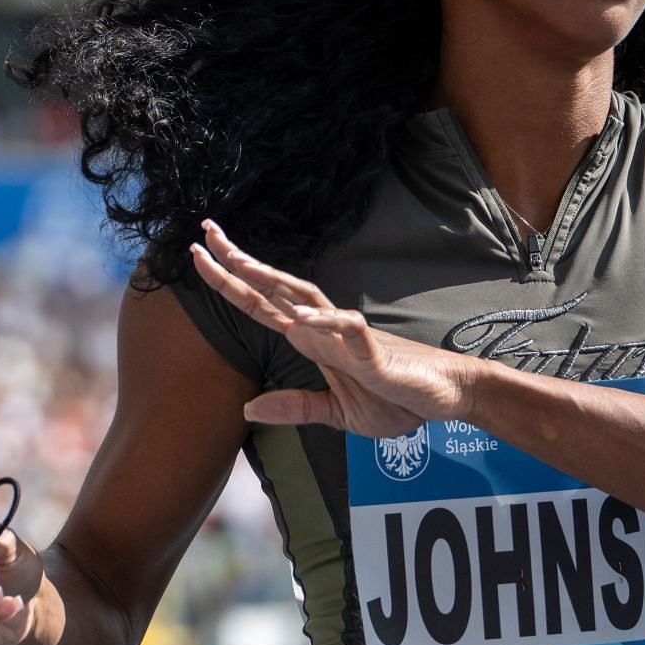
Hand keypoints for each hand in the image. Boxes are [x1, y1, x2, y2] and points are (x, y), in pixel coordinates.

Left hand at [190, 218, 484, 435]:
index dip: (229, 283)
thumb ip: (295, 407)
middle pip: (274, 288)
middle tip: (205, 230)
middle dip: (237, 261)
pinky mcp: (373, 350)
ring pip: (304, 295)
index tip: (199, 257)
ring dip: (271, 277)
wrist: (445, 397)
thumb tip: (246, 409)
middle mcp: (324, 329)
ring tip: (238, 260)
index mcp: (312, 341)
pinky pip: (346, 329)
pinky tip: (297, 319)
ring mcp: (347, 336)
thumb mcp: (337, 414)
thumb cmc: (396, 399)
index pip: (262, 305)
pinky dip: (322, 322)